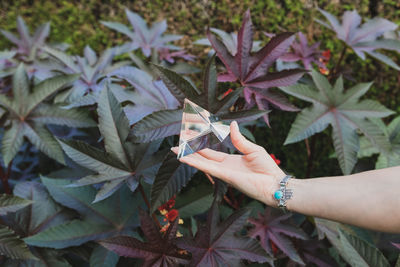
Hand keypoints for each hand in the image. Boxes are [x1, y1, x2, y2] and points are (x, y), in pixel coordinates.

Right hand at [171, 121, 285, 205]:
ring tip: (174, 150)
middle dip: (189, 150)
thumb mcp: (253, 149)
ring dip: (187, 156)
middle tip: (176, 142)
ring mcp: (222, 172)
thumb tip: (231, 124)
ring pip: (200, 162)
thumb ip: (239, 139)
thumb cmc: (267, 168)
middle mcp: (223, 167)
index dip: (199, 144)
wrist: (274, 183)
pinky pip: (206, 167)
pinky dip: (194, 162)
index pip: (209, 152)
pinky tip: (183, 157)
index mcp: (229, 160)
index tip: (189, 137)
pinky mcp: (224, 175)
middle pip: (202, 156)